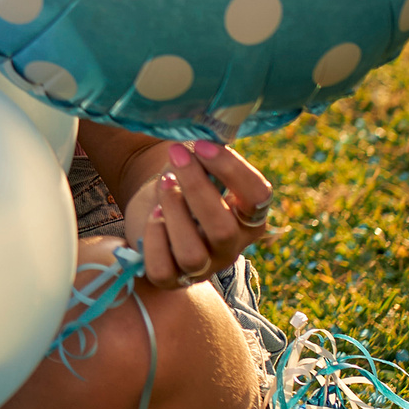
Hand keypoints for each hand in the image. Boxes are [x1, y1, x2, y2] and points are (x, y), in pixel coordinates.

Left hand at [122, 138, 273, 288]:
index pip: (258, 197)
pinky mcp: (172, 278)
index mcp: (249, 215)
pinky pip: (163, 270)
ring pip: (192, 253)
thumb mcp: (200, 165)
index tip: (201, 145)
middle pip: (222, 228)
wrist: (156, 207)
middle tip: (177, 156)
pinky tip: (151, 215)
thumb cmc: (185, 182)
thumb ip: (207, 153)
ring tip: (164, 185)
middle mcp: (232, 245)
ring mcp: (203, 266)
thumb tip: (202, 131)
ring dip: (174, 213)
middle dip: (196, 188)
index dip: (231, 169)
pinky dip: (153, 241)